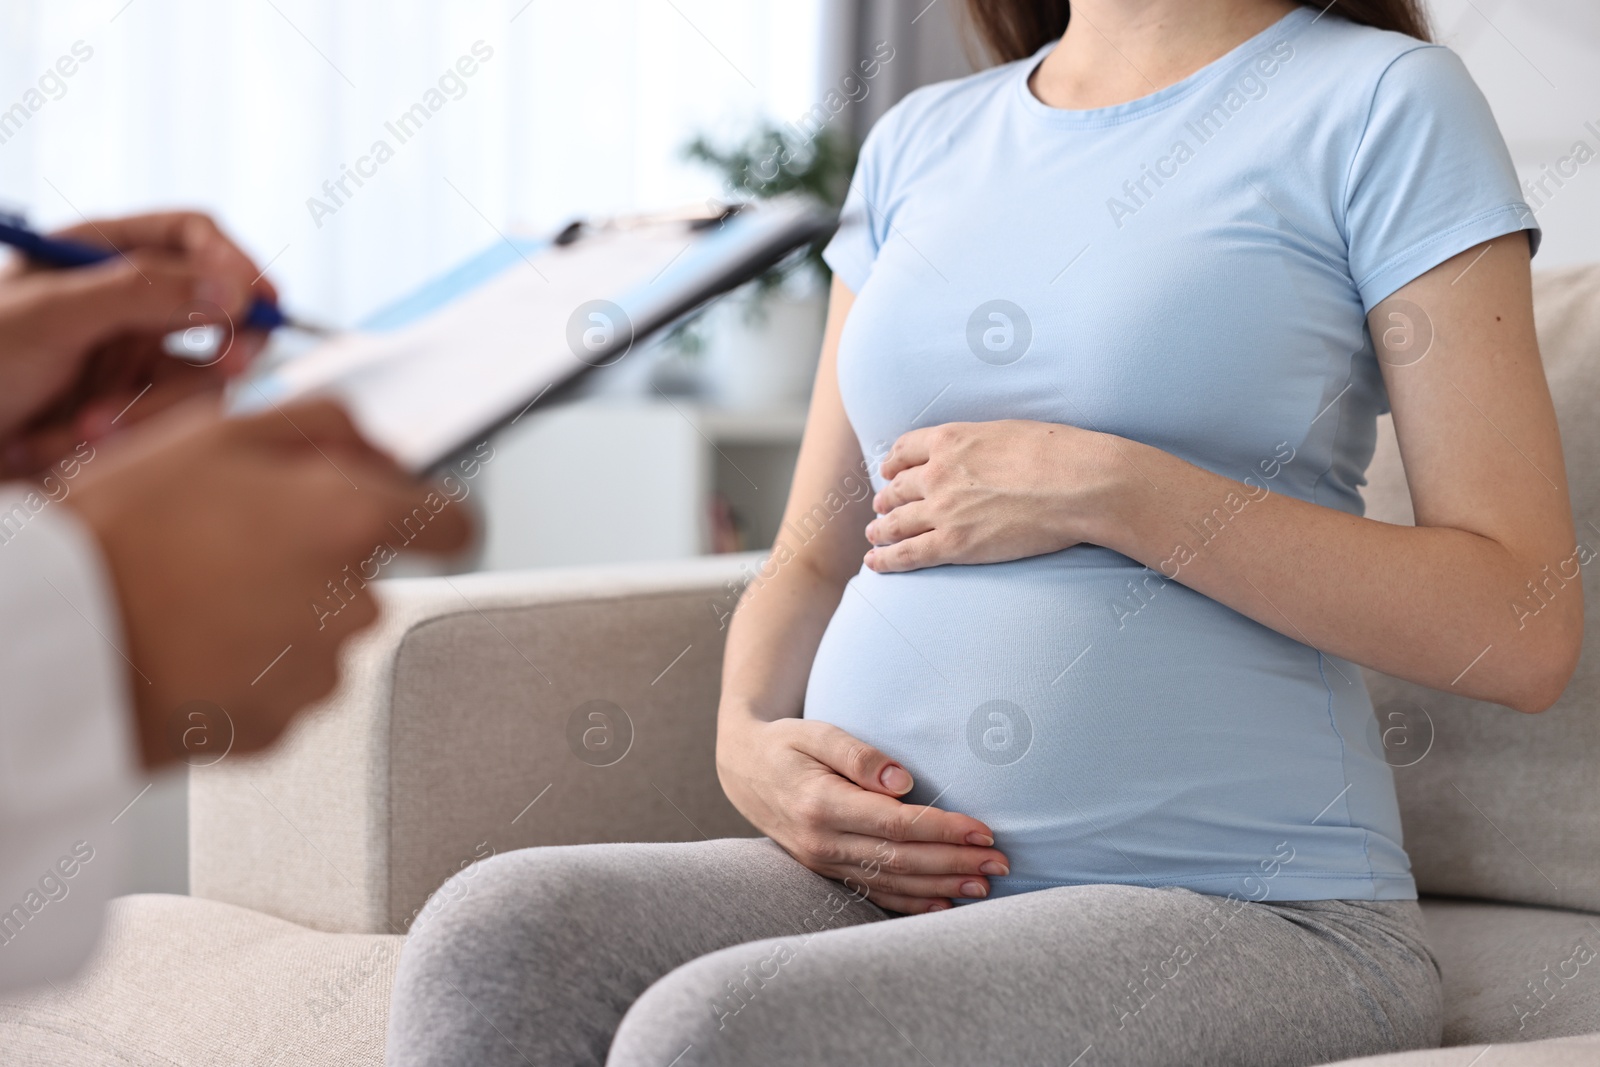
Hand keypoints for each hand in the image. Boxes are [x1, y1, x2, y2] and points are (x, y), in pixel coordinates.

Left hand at [0, 211, 274, 474]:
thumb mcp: (53, 316)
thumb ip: (142, 294)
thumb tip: (233, 291)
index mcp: (102, 253)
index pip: (195, 236)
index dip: (234, 263)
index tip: (259, 301)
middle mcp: (129, 300)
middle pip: (219, 309)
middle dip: (221, 344)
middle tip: (231, 365)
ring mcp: (135, 355)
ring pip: (202, 374)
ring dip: (151, 406)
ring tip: (87, 426)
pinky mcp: (135, 407)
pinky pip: (174, 419)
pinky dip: (134, 433)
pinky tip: (81, 440)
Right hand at [65, 398, 472, 765]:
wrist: (52, 639)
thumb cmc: (120, 532)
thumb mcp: (219, 434)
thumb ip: (325, 429)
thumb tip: (384, 450)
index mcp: (350, 521)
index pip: (452, 525)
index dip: (435, 519)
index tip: (424, 525)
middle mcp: (352, 603)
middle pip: (369, 582)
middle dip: (323, 566)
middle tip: (236, 552)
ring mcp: (315, 675)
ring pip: (322, 639)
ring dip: (281, 622)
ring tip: (199, 601)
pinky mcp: (275, 730)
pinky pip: (280, 693)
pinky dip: (248, 675)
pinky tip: (194, 650)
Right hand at [716, 716, 1008, 913]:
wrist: (743, 769)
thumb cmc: (788, 743)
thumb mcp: (817, 732)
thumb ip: (858, 754)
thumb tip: (903, 780)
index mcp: (822, 804)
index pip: (896, 825)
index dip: (943, 830)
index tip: (983, 829)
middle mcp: (822, 842)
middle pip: (901, 859)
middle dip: (954, 863)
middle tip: (1001, 862)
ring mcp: (823, 862)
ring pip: (892, 882)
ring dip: (942, 886)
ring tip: (985, 884)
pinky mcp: (827, 871)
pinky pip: (874, 893)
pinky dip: (912, 902)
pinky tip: (945, 904)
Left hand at [863, 420, 1118, 572]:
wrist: (1079, 484)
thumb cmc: (1058, 454)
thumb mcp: (1007, 431)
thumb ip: (980, 444)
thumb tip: (979, 453)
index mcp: (951, 440)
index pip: (905, 450)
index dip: (893, 463)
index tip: (889, 471)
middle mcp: (938, 472)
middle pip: (897, 488)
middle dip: (886, 499)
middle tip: (881, 508)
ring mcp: (943, 510)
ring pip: (895, 522)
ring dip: (880, 529)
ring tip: (874, 535)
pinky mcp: (955, 544)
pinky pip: (907, 554)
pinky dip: (886, 560)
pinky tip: (875, 563)